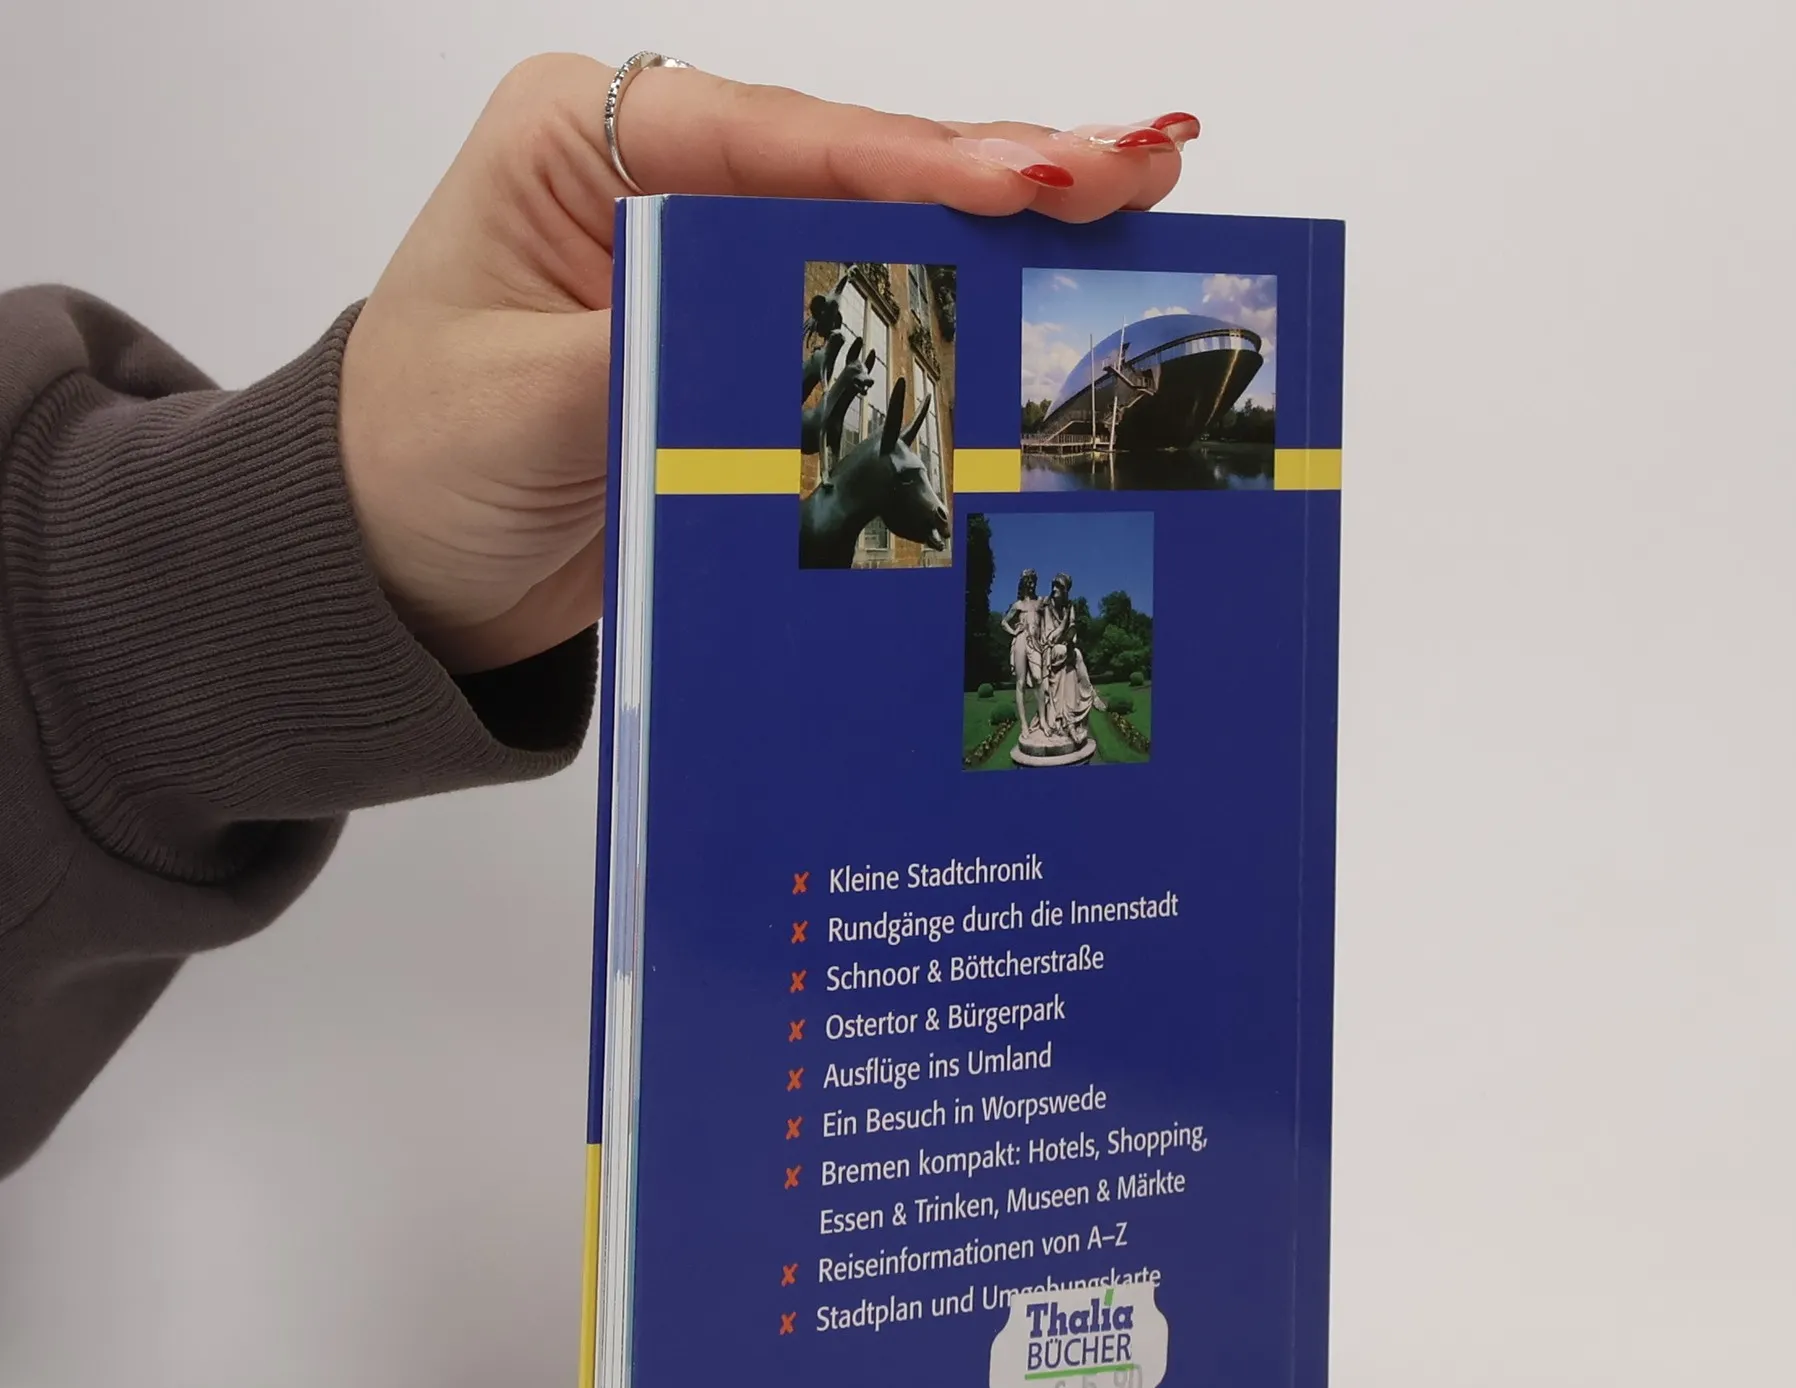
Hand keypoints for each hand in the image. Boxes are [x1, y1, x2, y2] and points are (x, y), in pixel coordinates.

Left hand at [339, 55, 1195, 673]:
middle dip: (996, 175)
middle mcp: (662, 183)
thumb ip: (660, 350)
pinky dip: (947, 331)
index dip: (919, 163)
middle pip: (854, 170)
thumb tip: (798, 335)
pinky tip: (1035, 320)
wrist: (389, 576)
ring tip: (1132, 217)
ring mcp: (709, 269)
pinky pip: (860, 334)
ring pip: (875, 242)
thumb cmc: (406, 464)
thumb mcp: (519, 403)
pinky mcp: (738, 356)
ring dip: (996, 245)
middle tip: (1142, 170)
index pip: (783, 140)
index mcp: (589, 141)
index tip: (1039, 179)